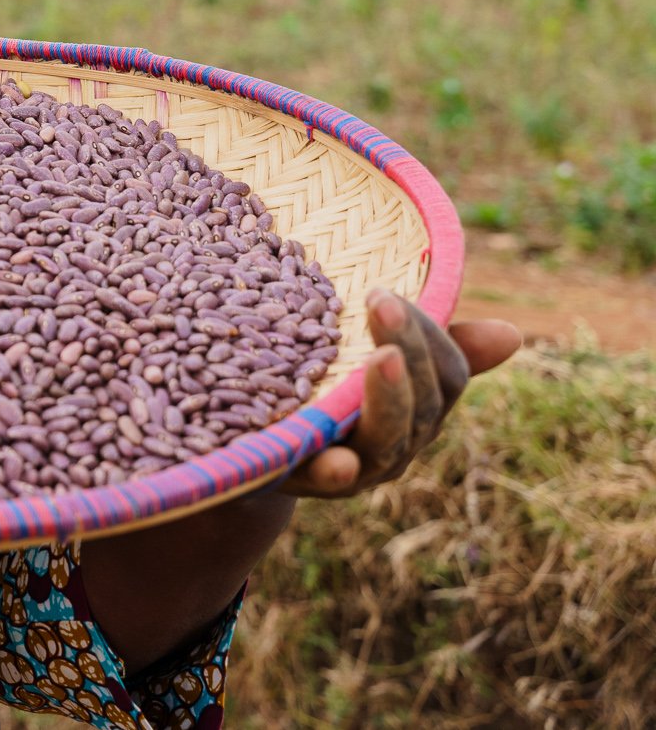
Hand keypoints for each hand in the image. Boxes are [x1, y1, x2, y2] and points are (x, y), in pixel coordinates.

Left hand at [281, 290, 520, 496]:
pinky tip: (338, 459)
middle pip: (420, 402)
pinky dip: (334, 469)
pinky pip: (324, 480)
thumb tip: (513, 333)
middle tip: (383, 302)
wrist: (257, 455)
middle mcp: (397, 443)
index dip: (425, 332)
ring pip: (385, 441)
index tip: (385, 289)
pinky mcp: (306, 481)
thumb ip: (427, 345)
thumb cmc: (326, 395)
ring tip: (382, 357)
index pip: (446, 372)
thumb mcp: (367, 362)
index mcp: (417, 410)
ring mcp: (357, 469)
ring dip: (387, 398)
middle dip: (408, 348)